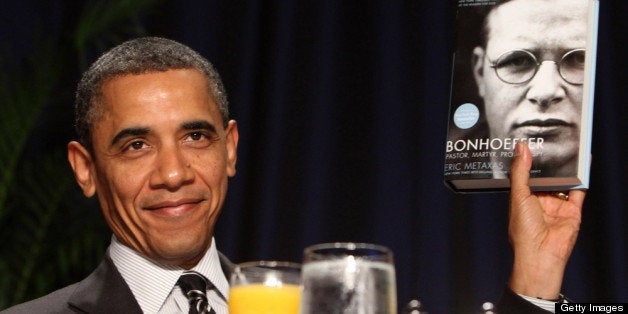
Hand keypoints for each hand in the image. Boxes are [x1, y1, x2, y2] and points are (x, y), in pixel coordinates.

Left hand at [508, 142, 585, 298]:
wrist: (541, 255)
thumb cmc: (523, 229)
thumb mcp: (518, 196)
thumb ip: (521, 172)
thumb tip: (521, 148)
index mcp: (523, 198)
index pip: (526, 175)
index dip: (528, 160)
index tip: (530, 141)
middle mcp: (540, 201)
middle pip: (546, 177)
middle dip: (548, 161)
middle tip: (550, 139)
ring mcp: (557, 205)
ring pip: (563, 181)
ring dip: (565, 166)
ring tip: (568, 144)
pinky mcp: (573, 210)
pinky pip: (579, 190)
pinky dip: (582, 176)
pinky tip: (584, 160)